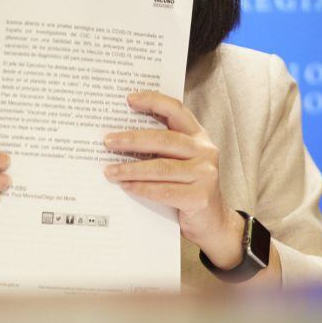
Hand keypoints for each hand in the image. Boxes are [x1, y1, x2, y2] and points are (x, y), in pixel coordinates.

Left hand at [103, 91, 244, 269]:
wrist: (213, 223)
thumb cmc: (188, 187)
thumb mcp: (180, 161)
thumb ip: (162, 148)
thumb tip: (120, 138)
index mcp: (199, 136)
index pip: (176, 110)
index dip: (154, 101)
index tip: (130, 99)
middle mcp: (205, 151)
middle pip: (164, 139)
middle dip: (132, 139)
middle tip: (108, 142)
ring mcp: (205, 174)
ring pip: (161, 167)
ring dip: (131, 169)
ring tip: (110, 170)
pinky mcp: (200, 197)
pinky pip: (164, 191)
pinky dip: (141, 188)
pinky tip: (126, 186)